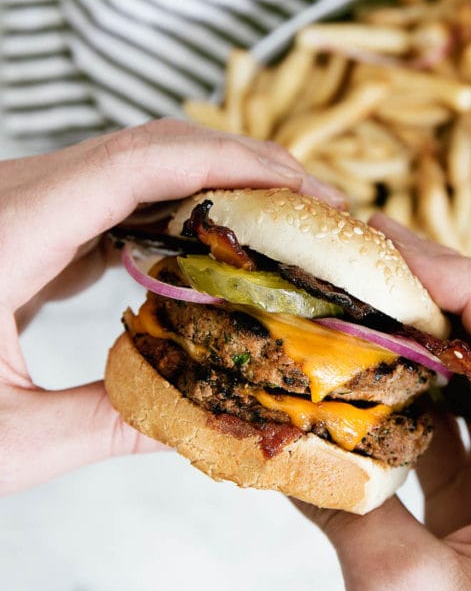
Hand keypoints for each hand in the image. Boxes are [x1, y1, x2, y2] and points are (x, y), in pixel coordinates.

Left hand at [0, 118, 343, 495]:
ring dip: (211, 186)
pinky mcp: (17, 224)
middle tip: (317, 211)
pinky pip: (107, 197)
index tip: (306, 187)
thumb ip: (113, 426)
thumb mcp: (0, 443)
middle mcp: (12, 199)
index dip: (233, 162)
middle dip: (241, 166)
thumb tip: (216, 424)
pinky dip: (171, 211)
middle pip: (147, 147)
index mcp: (5, 234)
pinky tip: (210, 252)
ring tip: (282, 228)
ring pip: (131, 165)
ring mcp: (14, 204)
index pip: (140, 161)